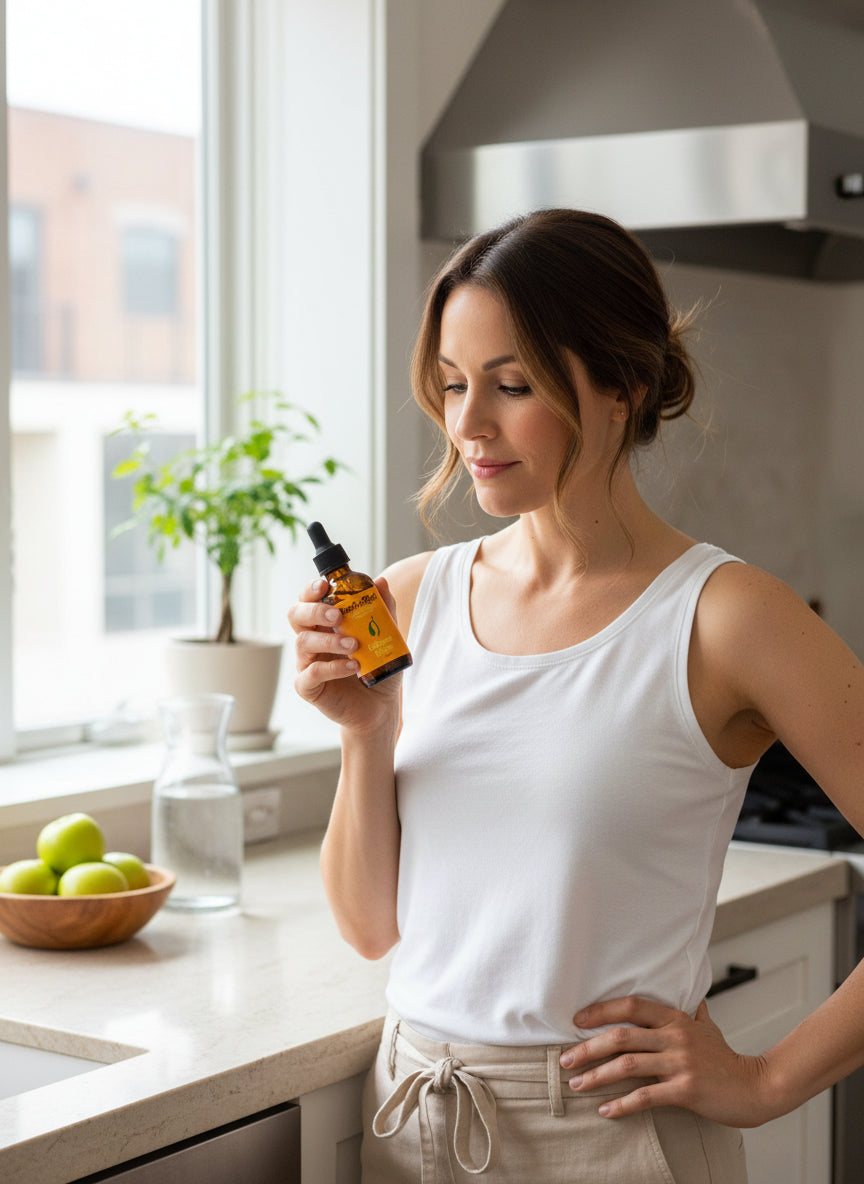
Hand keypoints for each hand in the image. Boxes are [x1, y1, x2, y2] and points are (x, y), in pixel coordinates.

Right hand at [287, 576, 401, 732]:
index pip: (308, 599)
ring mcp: (307, 663)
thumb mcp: (386, 636)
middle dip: (314, 610)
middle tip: (337, 616)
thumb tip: (381, 582)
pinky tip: (353, 667)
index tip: (324, 585)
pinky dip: (332, 668)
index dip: (311, 590)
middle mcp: (312, 639)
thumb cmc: (378, 668)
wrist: (381, 706)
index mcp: (325, 623)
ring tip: (354, 645)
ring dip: (330, 640)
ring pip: (303, 642)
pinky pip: (311, 673)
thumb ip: (383, 610)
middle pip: (296, 615)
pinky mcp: (308, 687)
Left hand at [559, 996, 774, 1127]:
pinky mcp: (686, 1091)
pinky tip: (606, 1110)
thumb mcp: (708, 1027)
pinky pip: (646, 1097)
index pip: (631, 1007)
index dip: (601, 1011)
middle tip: (565, 1058)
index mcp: (676, 1019)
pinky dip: (622, 1104)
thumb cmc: (727, 1059)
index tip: (576, 1021)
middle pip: (621, 1036)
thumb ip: (693, 1012)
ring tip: (577, 1084)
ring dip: (597, 1076)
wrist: (757, 1087)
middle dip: (588, 1048)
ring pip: (628, 1066)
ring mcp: (681, 1063)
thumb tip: (690, 995)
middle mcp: (676, 1037)